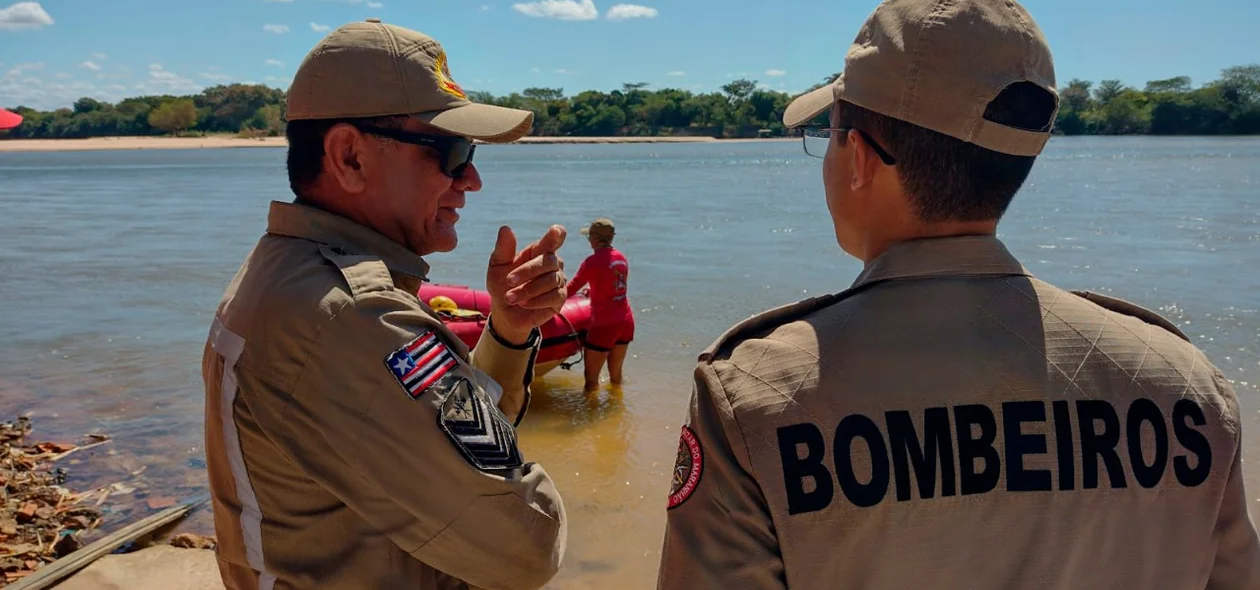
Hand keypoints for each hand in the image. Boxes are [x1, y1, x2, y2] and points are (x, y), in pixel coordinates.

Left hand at [486, 225, 567, 344]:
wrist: (504, 310)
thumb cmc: (502, 283)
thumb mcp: (497, 266)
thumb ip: (503, 249)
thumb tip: (505, 228)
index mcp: (539, 250)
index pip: (554, 239)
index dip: (556, 235)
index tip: (556, 231)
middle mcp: (553, 263)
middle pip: (549, 261)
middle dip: (527, 271)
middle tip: (508, 281)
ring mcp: (558, 280)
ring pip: (551, 280)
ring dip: (528, 289)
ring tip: (510, 297)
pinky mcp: (560, 298)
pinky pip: (555, 296)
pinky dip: (536, 300)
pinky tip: (523, 303)